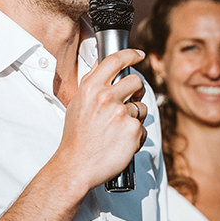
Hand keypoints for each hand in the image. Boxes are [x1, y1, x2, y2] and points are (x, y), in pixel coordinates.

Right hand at [53, 48, 146, 192]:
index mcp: (91, 89)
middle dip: (136, 91)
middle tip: (131, 100)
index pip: (115, 61)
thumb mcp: (77, 104)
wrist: (77, 166)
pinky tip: (121, 142)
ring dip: (136, 117)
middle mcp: (106, 98)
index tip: (139, 54)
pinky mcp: (134, 130)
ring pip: (142, 107)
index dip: (131, 54)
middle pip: (135, 81)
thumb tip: (100, 65)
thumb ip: (90, 83)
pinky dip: (136, 136)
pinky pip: (143, 128)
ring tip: (118, 130)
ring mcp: (122, 114)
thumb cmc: (76, 138)